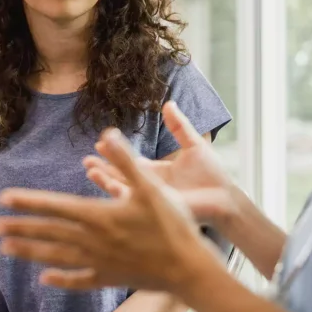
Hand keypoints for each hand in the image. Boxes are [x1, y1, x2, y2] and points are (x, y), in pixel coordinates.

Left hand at [0, 127, 221, 296]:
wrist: (188, 269)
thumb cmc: (172, 226)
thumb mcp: (151, 186)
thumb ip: (127, 160)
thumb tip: (107, 133)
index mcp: (98, 215)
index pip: (55, 206)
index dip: (29, 201)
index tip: (5, 199)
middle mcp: (92, 241)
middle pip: (49, 232)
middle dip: (20, 228)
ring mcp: (99, 262)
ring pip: (56, 256)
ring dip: (29, 252)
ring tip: (6, 250)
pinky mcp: (109, 278)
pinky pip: (78, 280)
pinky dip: (60, 279)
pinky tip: (44, 279)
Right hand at [84, 102, 243, 230]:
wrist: (226, 197)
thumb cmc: (212, 174)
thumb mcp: (193, 145)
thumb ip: (179, 126)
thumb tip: (168, 103)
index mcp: (158, 172)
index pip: (130, 162)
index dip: (115, 153)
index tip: (98, 143)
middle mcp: (151, 186)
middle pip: (121, 176)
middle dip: (103, 168)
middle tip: (85, 161)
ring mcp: (152, 198)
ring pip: (123, 190)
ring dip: (105, 180)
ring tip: (90, 170)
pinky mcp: (157, 208)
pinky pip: (134, 202)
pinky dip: (120, 195)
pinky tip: (109, 185)